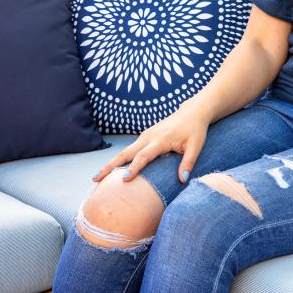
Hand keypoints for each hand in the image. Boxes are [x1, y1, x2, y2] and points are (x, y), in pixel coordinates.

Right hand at [92, 101, 210, 184]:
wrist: (193, 112)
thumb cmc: (195, 130)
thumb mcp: (196, 146)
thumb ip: (188, 162)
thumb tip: (183, 180)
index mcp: (160, 140)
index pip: (144, 156)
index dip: (134, 168)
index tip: (123, 179)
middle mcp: (149, 137)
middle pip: (126, 153)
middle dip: (110, 166)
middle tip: (96, 179)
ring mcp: (145, 136)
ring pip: (124, 151)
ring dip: (111, 163)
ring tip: (97, 178)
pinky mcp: (145, 136)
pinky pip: (129, 149)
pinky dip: (119, 159)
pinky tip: (112, 170)